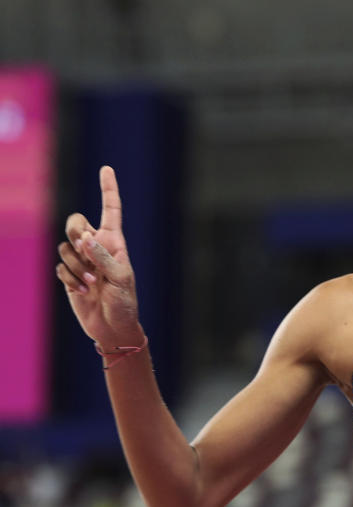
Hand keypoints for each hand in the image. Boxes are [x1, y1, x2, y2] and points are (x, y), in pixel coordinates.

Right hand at [55, 166, 140, 346]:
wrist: (113, 326)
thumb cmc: (125, 302)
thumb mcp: (121, 278)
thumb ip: (104, 258)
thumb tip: (86, 239)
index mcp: (115, 242)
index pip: (111, 210)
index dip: (108, 189)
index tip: (106, 168)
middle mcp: (96, 247)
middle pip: (76, 222)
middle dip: (76, 233)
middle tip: (85, 249)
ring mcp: (81, 261)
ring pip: (65, 247)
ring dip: (77, 266)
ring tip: (93, 284)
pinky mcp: (69, 275)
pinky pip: (61, 268)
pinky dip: (71, 280)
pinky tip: (83, 292)